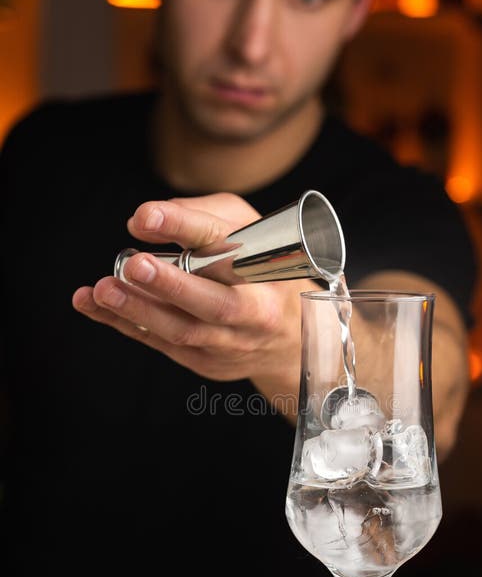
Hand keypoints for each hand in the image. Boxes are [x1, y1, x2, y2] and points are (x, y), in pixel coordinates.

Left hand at [72, 193, 316, 406]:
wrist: (292, 341)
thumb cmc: (263, 275)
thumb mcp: (251, 230)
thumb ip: (203, 215)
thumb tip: (146, 220)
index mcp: (266, 269)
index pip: (227, 245)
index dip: (186, 228)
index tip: (147, 217)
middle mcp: (253, 310)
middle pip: (214, 303)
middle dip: (171, 285)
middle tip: (133, 266)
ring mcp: (230, 342)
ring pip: (183, 330)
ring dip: (139, 310)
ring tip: (103, 289)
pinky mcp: (205, 361)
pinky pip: (161, 343)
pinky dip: (125, 325)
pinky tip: (94, 305)